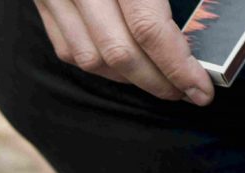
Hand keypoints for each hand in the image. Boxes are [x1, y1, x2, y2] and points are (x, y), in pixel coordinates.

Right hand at [34, 0, 214, 104]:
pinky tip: (123, 65)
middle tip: (184, 92)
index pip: (149, 30)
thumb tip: (193, 39)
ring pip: (91, 59)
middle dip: (156, 81)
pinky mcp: (43, 3)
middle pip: (119, 53)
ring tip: (157, 79)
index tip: (200, 90)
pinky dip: (99, 64)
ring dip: (128, 78)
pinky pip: (69, 49)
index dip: (177, 66)